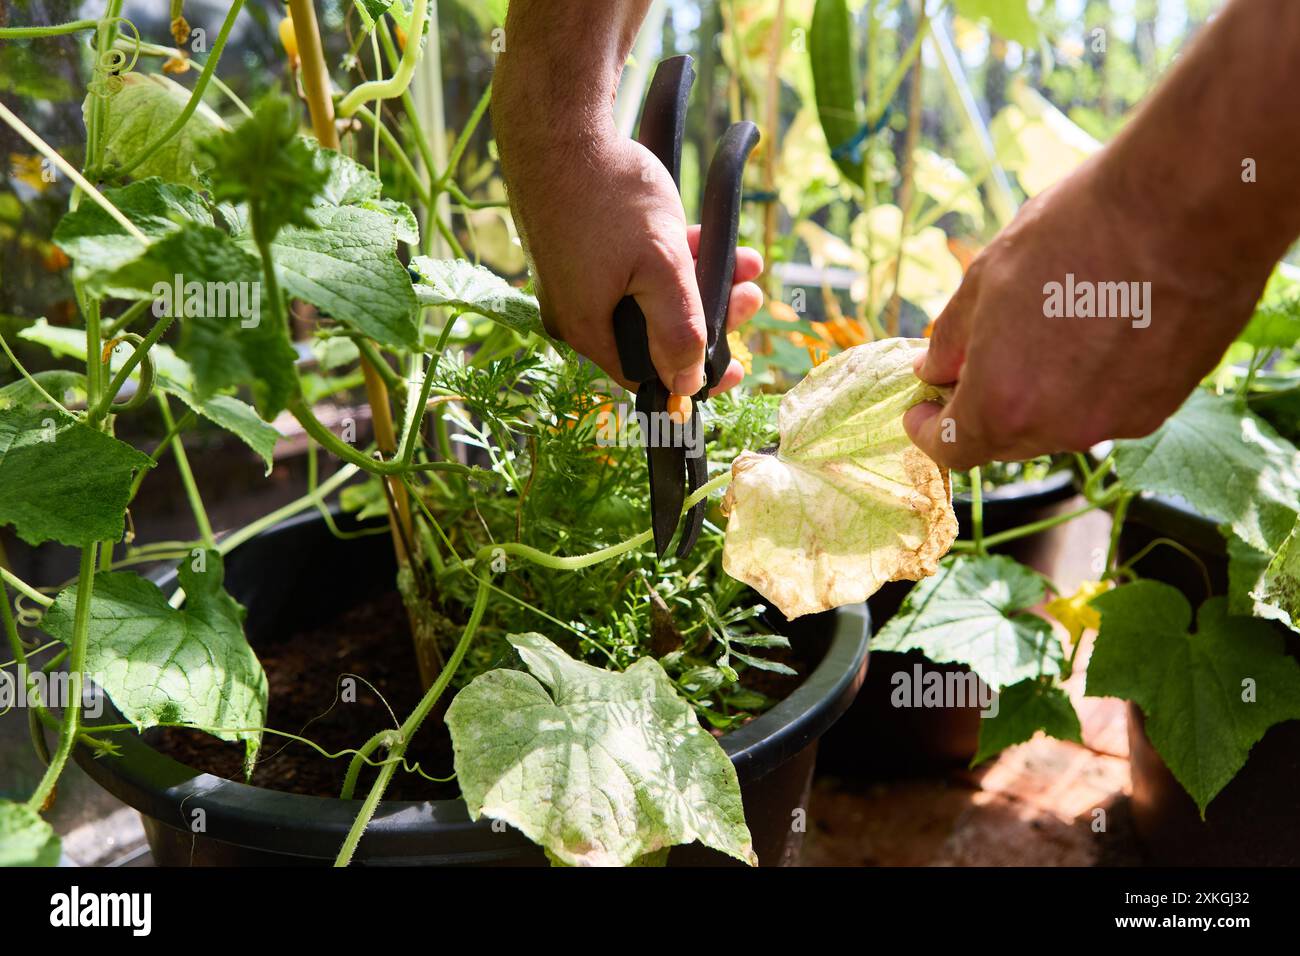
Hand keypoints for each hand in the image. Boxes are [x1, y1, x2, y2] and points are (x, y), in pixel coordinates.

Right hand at [500, 132, 762, 394]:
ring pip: (648, 296)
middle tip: (749, 298)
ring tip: (744, 263)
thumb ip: (678, 329)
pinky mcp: (581, 248)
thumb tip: (686, 386)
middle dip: (709, 317)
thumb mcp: (660, 264)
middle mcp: (576, 311)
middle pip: (653, 335)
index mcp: (588, 328)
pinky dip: (673, 257)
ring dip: (700, 281)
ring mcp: (576, 278)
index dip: (694, 377)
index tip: (736, 370)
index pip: (646, 376)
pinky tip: (707, 237)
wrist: (558, 124)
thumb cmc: (607, 192)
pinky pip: (633, 268)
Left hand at [903, 158, 1267, 470]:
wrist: (1184, 209)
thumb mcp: (986, 278)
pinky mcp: (1160, 406)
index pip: (952, 448)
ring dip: (1038, 397)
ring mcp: (1114, 423)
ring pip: (1057, 426)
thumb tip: (933, 372)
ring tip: (1046, 333)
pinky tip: (1099, 333)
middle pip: (1003, 440)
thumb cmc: (1074, 233)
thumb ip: (952, 340)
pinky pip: (1105, 410)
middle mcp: (1058, 429)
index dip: (928, 430)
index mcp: (1002, 403)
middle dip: (981, 408)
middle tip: (975, 362)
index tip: (922, 407)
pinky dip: (1089, 388)